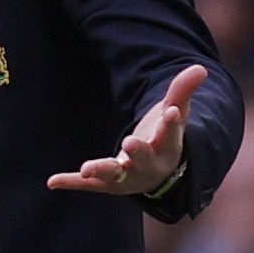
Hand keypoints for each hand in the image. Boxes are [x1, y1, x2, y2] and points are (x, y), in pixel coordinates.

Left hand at [47, 64, 205, 195]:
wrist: (158, 174)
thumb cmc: (165, 137)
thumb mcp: (175, 112)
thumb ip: (183, 91)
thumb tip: (200, 67)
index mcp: (166, 146)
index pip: (170, 134)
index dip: (171, 123)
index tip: (172, 111)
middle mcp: (148, 165)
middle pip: (144, 159)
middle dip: (138, 152)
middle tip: (129, 142)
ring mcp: (126, 176)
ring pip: (114, 175)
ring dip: (101, 170)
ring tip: (86, 168)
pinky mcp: (106, 183)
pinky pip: (88, 185)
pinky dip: (72, 183)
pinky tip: (53, 181)